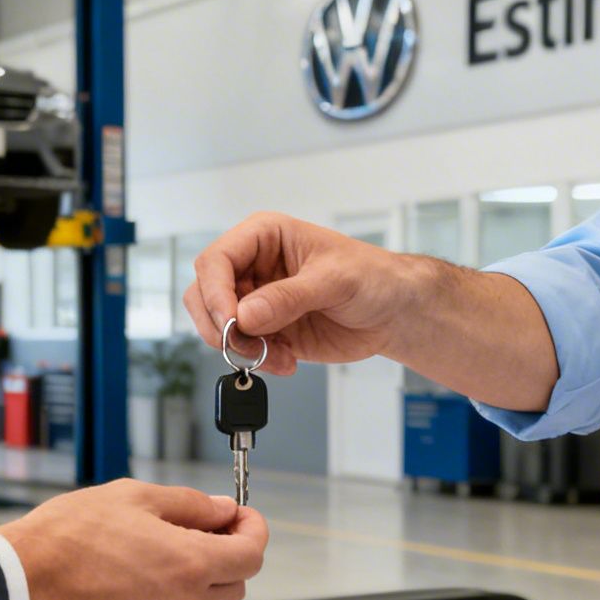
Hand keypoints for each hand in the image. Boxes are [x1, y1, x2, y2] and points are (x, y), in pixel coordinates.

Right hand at [0, 480, 267, 599]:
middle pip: (232, 587)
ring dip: (186, 585)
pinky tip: (122, 585)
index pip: (251, 554)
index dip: (253, 531)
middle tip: (199, 534)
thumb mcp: (132, 497)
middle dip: (225, 558)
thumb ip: (189, 505)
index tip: (242, 520)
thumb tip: (221, 510)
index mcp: (189, 565)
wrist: (17, 586)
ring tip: (143, 559)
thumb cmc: (64, 539)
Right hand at [183, 212, 423, 375]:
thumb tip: (247, 313)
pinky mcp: (267, 331)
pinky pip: (241, 350)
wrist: (394, 312)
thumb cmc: (372, 278)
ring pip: (218, 327)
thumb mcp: (334, 280)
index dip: (215, 292)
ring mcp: (257, 301)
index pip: (216, 260)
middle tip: (247, 343)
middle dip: (221, 325)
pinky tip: (286, 361)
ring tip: (275, 355)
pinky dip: (258, 362)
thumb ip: (289, 296)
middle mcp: (254, 268)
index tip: (231, 320)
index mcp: (265, 237)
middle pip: (205, 295)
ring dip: (240, 348)